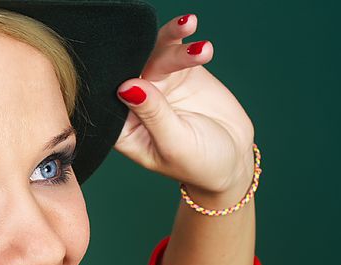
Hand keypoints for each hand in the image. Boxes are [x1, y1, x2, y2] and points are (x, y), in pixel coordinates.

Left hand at [113, 14, 255, 202]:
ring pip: (155, 54)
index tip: (125, 66)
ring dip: (170, 38)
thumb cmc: (198, 163)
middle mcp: (134, 104)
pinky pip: (177, 48)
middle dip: (141, 50)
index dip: (111, 77)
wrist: (232, 159)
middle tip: (163, 41)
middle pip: (131, 69)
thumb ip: (154, 115)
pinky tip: (189, 24)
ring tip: (188, 26)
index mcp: (122, 128)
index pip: (108, 99)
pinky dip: (182, 36)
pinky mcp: (180, 72)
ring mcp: (157, 85)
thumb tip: (127, 86)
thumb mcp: (174, 144)